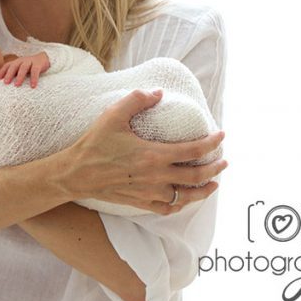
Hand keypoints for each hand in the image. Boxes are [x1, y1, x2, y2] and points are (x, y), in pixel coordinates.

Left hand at [0, 52, 49, 87]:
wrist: (44, 59)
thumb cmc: (29, 67)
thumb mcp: (20, 70)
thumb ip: (14, 75)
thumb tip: (4, 87)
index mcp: (15, 62)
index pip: (6, 66)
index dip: (1, 72)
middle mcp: (21, 61)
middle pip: (13, 66)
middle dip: (9, 74)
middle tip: (5, 83)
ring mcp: (30, 61)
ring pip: (23, 68)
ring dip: (20, 76)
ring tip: (17, 85)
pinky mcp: (38, 64)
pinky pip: (35, 71)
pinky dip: (34, 78)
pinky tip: (33, 86)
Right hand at [59, 89, 226, 214]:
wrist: (76, 173)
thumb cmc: (94, 143)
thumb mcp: (114, 115)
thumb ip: (137, 100)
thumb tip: (158, 93)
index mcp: (154, 155)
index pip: (193, 150)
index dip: (211, 143)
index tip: (221, 135)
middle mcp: (156, 176)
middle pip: (196, 176)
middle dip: (215, 168)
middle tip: (224, 161)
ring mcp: (149, 192)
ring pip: (186, 197)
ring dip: (204, 191)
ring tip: (214, 184)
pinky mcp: (140, 202)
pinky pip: (167, 208)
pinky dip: (180, 205)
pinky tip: (183, 200)